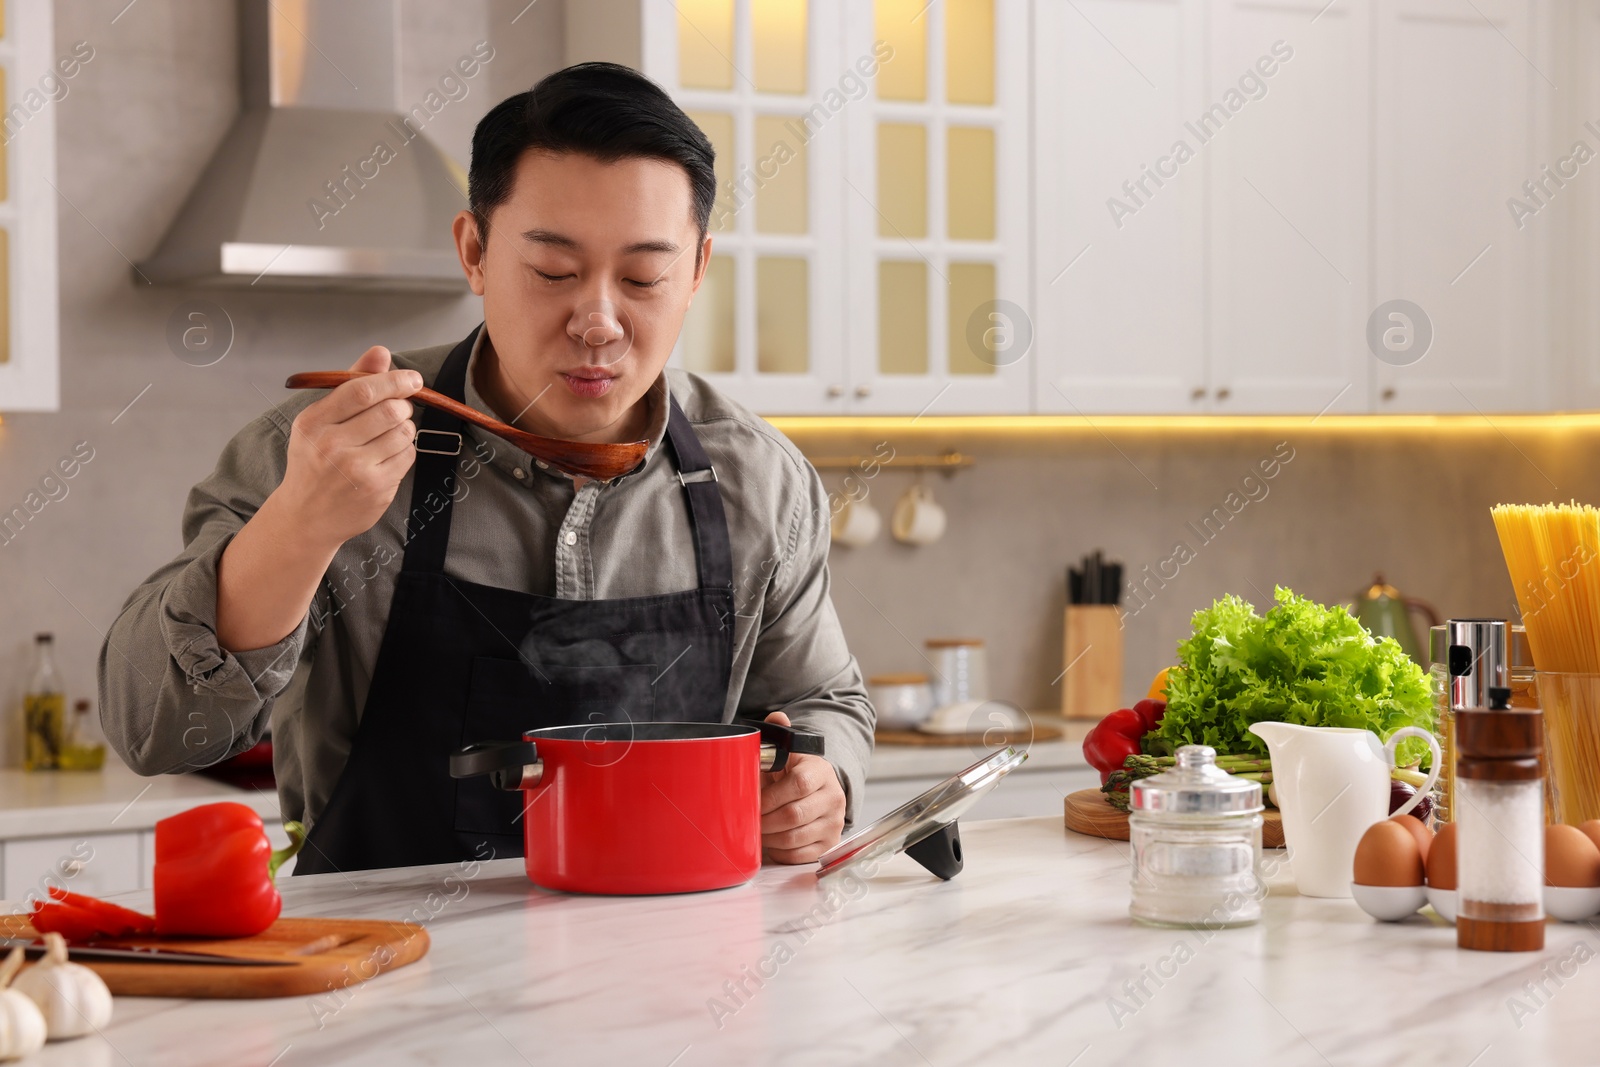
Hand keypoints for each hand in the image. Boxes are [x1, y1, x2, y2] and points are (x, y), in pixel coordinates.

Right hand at [276, 346, 421, 550]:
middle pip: (389, 410)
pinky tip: (388, 455)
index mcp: (313, 422)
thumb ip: (351, 385)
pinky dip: (404, 450)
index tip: (411, 379)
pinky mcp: (376, 489)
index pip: (361, 390)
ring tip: (390, 433)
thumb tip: (381, 352)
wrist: (306, 517)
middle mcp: (331, 446)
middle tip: (399, 409)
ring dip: (405, 427)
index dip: (393, 380)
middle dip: (403, 405)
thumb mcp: (320, 421)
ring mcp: (355, 470)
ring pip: (403, 432)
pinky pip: (407, 456)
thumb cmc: (315, 462)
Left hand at [760, 711, 845, 863]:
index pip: (798, 784)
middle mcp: (833, 797)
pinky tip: (771, 841)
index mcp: (820, 771)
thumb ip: (779, 734)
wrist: (820, 790)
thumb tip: (777, 717)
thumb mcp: (788, 752)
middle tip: (748, 819)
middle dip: (764, 820)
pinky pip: (799, 855)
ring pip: (794, 838)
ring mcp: (834, 822)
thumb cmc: (795, 772)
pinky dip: (779, 851)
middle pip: (793, 815)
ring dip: (768, 837)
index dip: (770, 796)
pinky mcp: (829, 844)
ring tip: (756, 830)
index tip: (753, 799)